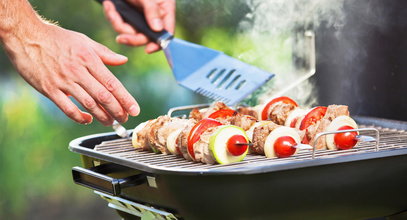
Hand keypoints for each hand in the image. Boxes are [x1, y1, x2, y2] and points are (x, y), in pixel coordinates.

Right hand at [3, 23, 139, 124]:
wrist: (26, 37)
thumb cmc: (57, 38)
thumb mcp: (84, 41)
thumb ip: (105, 53)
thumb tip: (123, 60)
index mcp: (89, 59)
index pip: (112, 83)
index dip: (125, 98)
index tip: (134, 109)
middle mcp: (78, 71)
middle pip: (103, 96)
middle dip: (117, 110)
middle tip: (124, 119)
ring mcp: (63, 81)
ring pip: (88, 104)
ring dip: (102, 116)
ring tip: (111, 121)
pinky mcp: (49, 89)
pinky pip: (67, 108)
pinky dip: (79, 117)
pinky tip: (87, 119)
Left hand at [103, 0, 175, 52]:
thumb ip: (152, 11)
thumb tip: (157, 29)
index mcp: (164, 12)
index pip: (166, 33)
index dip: (158, 43)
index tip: (148, 49)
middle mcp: (153, 17)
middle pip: (145, 37)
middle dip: (132, 37)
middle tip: (121, 38)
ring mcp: (139, 17)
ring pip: (129, 31)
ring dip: (117, 23)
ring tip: (110, 8)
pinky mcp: (126, 16)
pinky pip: (119, 23)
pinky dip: (112, 16)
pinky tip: (108, 5)